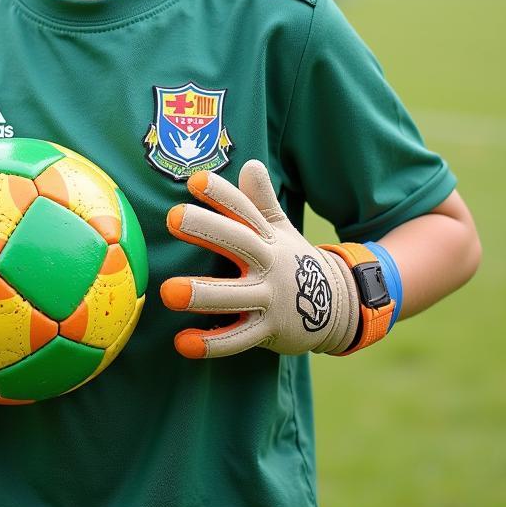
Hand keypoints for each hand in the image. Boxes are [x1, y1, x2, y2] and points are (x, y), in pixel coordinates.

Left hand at [160, 161, 358, 357]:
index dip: (222, 194)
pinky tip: (181, 343)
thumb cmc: (292, 260)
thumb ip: (261, 199)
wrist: (337, 306)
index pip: (244, 209)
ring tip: (167, 292)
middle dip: (207, 229)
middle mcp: (269, 264)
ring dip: (202, 294)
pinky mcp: (268, 332)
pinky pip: (237, 339)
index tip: (196, 181)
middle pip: (238, 242)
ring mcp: (269, 299)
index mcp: (268, 236)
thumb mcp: (281, 229)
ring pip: (233, 297)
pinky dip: (211, 344)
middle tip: (173, 217)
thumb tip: (250, 162)